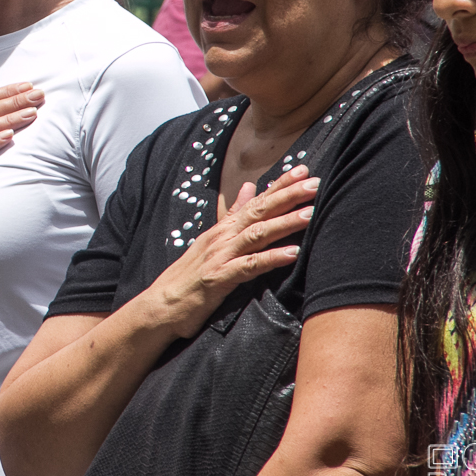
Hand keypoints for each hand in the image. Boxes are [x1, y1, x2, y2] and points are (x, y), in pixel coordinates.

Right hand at [141, 166, 319, 340]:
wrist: (161, 305)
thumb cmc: (188, 277)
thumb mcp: (211, 241)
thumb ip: (232, 215)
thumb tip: (250, 187)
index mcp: (223, 229)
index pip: (255, 201)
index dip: (279, 185)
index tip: (303, 170)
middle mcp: (222, 237)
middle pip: (259, 211)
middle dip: (287, 196)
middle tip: (314, 183)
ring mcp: (220, 256)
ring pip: (257, 234)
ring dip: (284, 223)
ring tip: (310, 214)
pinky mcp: (220, 278)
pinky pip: (250, 266)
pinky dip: (272, 258)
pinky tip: (293, 253)